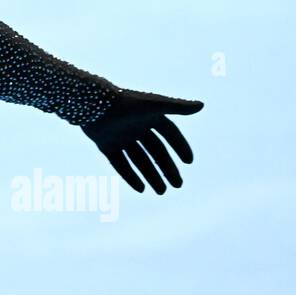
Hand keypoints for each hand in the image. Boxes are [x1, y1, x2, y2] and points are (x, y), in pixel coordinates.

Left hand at [81, 89, 201, 194]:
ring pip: (139, 160)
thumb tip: (202, 105)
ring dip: (150, 175)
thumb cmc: (126, 102)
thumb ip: (178, 107)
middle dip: (166, 168)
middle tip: (177, 185)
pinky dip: (130, 176)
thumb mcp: (154, 105)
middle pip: (155, 151)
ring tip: (161, 191)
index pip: (169, 134)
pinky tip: (140, 189)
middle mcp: (135, 127)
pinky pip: (120, 164)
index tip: (189, 162)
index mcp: (149, 116)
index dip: (180, 146)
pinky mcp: (105, 145)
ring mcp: (120, 137)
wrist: (93, 104)